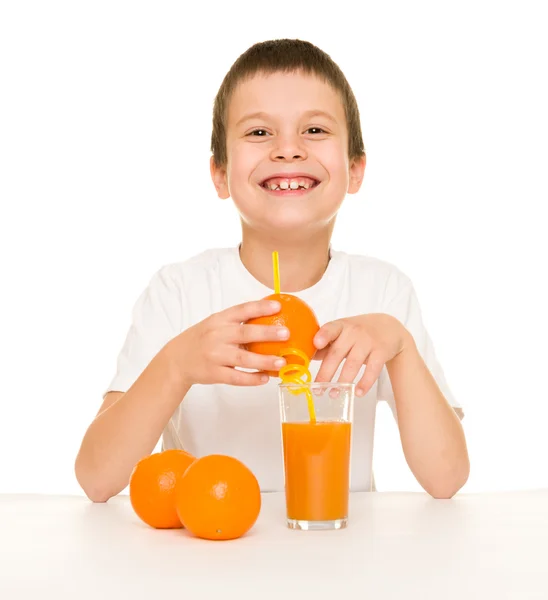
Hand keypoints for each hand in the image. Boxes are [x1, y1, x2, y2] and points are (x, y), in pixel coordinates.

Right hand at [171, 299, 288, 386]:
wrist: (177, 360)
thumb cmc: (202, 339)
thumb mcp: (214, 325)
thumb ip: (236, 322)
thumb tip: (270, 317)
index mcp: (219, 320)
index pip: (241, 310)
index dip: (260, 308)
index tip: (278, 307)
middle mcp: (217, 336)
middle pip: (245, 334)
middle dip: (267, 333)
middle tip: (286, 333)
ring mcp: (215, 356)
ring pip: (243, 359)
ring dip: (264, 361)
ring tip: (281, 362)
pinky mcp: (214, 374)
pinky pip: (236, 377)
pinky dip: (252, 379)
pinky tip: (265, 378)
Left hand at [313, 313, 410, 395]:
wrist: (389, 328)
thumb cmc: (358, 332)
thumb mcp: (342, 332)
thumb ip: (327, 344)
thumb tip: (307, 358)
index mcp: (341, 326)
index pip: (331, 328)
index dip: (324, 335)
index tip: (316, 344)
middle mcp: (354, 332)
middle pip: (337, 353)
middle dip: (326, 373)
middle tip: (317, 389)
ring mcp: (368, 342)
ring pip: (353, 364)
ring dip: (342, 381)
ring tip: (333, 394)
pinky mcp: (381, 352)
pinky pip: (372, 370)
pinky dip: (365, 383)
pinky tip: (357, 392)